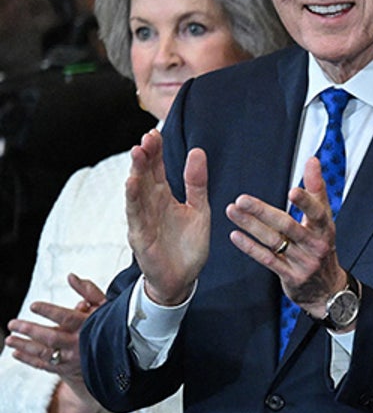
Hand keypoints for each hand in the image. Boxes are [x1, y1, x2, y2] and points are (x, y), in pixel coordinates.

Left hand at [7, 273, 106, 412]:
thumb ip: (88, 291)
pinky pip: (45, 366)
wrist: (120, 357)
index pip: (67, 318)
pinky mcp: (67, 369)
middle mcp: (80, 344)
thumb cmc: (109, 326)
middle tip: (12, 323)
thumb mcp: (105, 307)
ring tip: (10, 339)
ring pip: (45, 353)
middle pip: (51, 337)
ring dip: (25, 346)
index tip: (33, 306)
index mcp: (90, 326)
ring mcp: (73, 359)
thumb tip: (70, 276)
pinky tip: (16, 353)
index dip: (49, 311)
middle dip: (30, 330)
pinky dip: (29, 361)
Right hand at [125, 130, 208, 304]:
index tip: (154, 133)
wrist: (183, 279)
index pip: (157, 170)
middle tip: (145, 138)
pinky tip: (131, 184)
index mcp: (164, 197)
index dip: (155, 152)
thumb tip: (197, 151)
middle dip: (144, 158)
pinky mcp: (141, 238)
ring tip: (137, 154)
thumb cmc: (188, 245)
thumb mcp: (199, 210)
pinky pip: (136, 216)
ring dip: (136, 173)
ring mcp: (143, 221)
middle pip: (145, 177)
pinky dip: (133, 200)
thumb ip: (197, 183)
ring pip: (137, 193)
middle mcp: (151, 206)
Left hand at [226, 156, 348, 315]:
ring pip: (274, 242)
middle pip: (288, 227)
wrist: (327, 289)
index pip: (318, 213)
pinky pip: (267, 260)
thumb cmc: (322, 246)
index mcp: (326, 229)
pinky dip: (250, 247)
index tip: (292, 191)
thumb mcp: (325, 219)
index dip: (306, 202)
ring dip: (251, 225)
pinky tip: (235, 235)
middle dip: (263, 212)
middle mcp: (316, 245)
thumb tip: (313, 160)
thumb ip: (317, 189)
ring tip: (231, 211)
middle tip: (242, 199)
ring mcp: (303, 262)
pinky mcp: (290, 276)